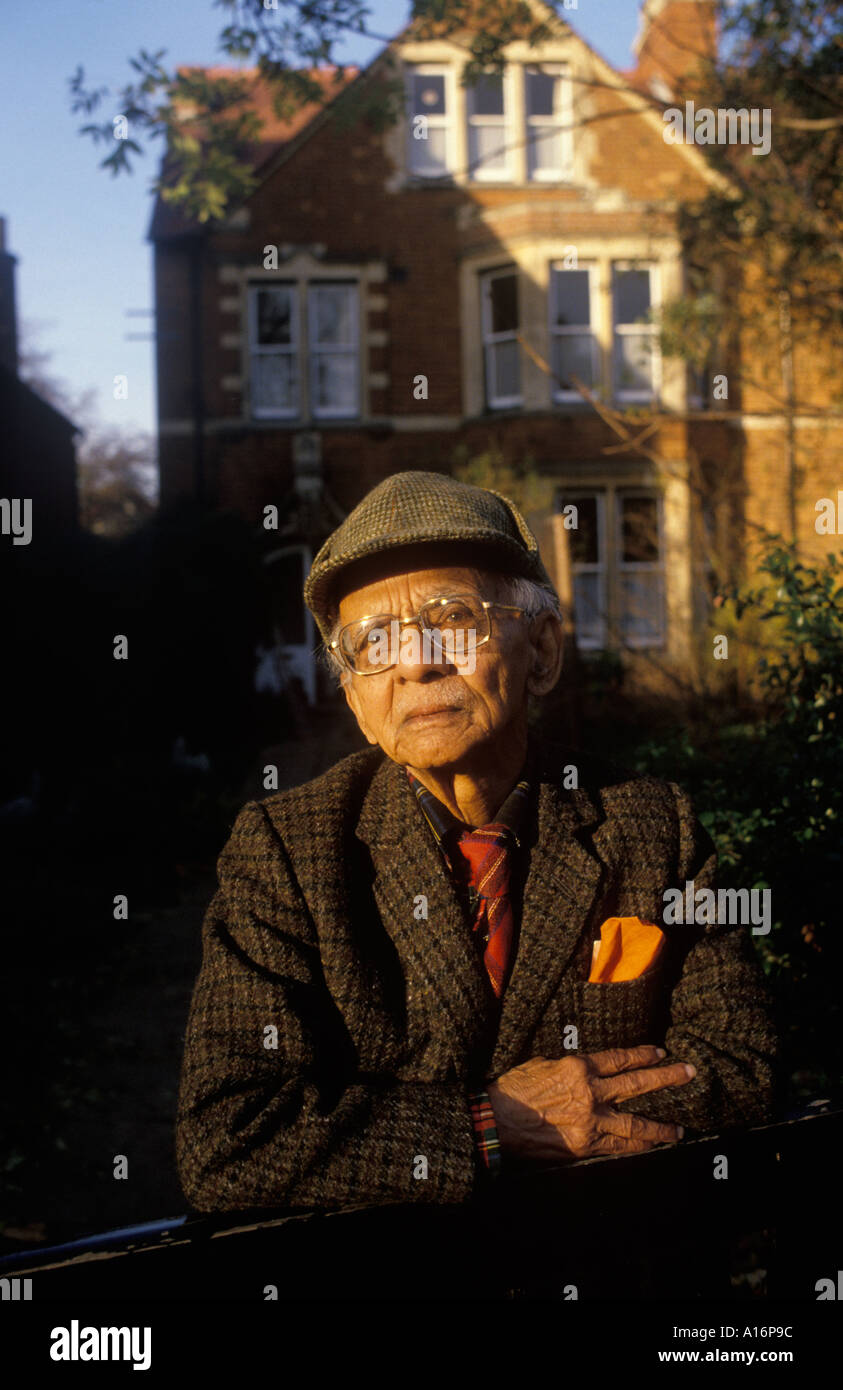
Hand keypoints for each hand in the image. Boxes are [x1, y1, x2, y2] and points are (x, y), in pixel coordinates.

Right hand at [487, 1045, 694, 1162]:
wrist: (498, 1121)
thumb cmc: (514, 1088)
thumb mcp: (543, 1064)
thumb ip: (570, 1066)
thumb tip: (589, 1069)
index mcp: (579, 1067)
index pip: (620, 1059)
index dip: (642, 1055)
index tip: (660, 1053)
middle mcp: (591, 1092)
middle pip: (637, 1084)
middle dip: (666, 1078)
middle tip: (688, 1073)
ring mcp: (591, 1121)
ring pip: (635, 1123)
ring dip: (660, 1126)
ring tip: (678, 1129)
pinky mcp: (586, 1145)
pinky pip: (618, 1147)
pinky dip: (637, 1147)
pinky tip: (651, 1147)